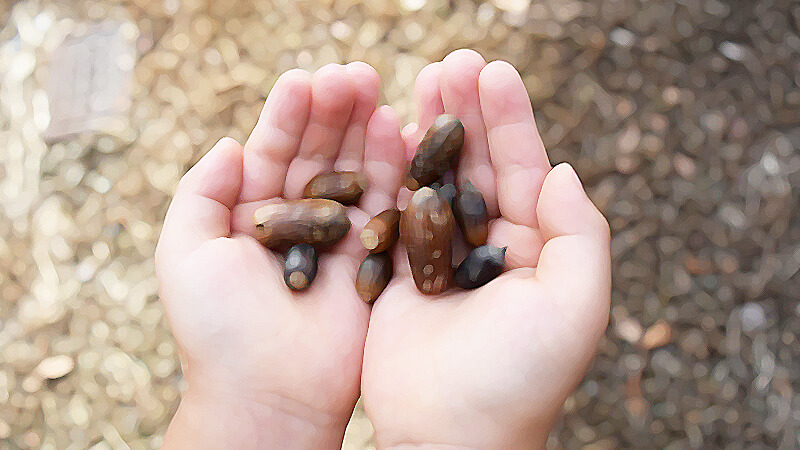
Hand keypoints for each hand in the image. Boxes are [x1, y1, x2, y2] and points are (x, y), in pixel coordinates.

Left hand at [155, 63, 406, 447]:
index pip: (273, 152)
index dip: (288, 115)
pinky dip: (393, 169)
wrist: (268, 392)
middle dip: (334, 112)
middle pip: (319, 155)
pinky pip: (386, 206)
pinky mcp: (373, 260)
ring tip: (375, 88)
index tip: (305, 79)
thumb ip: (201, 192)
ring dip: (365, 130)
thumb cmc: (217, 327)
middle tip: (353, 74)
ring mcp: (339, 240)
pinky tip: (398, 130)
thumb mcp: (183, 251)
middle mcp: (299, 222)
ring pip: (355, 172)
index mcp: (252, 215)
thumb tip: (230, 143)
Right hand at [361, 50, 611, 448]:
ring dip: (429, 130)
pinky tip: (385, 132)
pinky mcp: (397, 273)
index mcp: (537, 249)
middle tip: (453, 59)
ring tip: (422, 80)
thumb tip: (563, 169)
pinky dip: (391, 172)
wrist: (450, 434)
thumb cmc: (519, 376)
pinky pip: (395, 211)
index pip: (525, 170)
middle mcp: (490, 248)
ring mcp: (441, 258)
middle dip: (467, 112)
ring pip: (435, 179)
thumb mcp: (576, 306)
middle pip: (477, 165)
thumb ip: (581, 234)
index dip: (510, 120)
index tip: (493, 70)